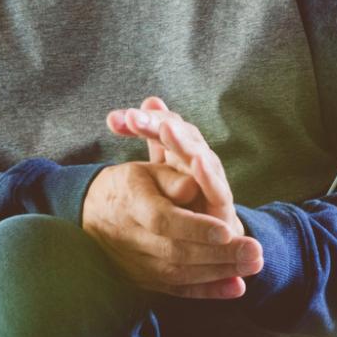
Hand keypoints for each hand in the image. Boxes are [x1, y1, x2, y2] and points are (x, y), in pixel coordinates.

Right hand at [80, 160, 261, 299]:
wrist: (89, 216)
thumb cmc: (127, 187)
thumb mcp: (144, 172)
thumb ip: (170, 178)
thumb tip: (194, 188)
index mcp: (130, 204)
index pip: (163, 220)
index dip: (195, 228)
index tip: (227, 231)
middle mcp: (130, 239)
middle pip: (176, 252)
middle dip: (220, 255)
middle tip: (255, 252)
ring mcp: (135, 265)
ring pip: (179, 274)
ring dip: (220, 272)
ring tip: (253, 265)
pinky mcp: (144, 281)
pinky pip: (177, 290)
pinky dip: (208, 291)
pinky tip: (235, 288)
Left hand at [105, 97, 239, 234]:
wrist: (212, 238)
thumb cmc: (185, 201)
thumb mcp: (162, 171)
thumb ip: (155, 139)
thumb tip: (150, 98)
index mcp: (180, 150)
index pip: (161, 125)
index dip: (140, 121)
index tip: (113, 120)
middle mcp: (198, 159)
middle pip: (180, 133)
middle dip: (157, 124)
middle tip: (134, 118)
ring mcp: (212, 179)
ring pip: (198, 154)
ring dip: (183, 141)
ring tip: (165, 129)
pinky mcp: (223, 204)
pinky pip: (217, 187)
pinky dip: (208, 174)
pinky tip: (197, 160)